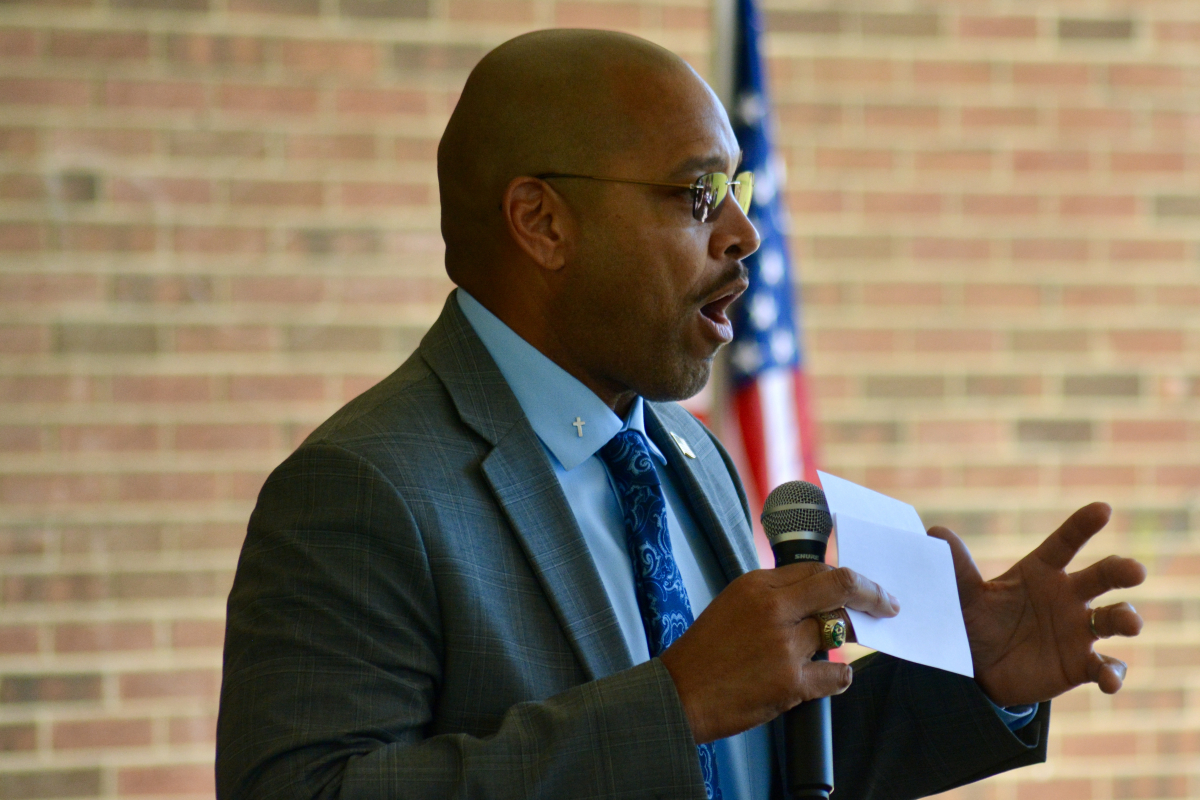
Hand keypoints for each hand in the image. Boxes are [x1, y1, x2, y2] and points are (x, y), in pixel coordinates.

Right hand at [659, 563, 898, 743]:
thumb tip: (819, 593)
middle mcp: (773, 609)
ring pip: (837, 632)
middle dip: (873, 595)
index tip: (866, 586)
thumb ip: (774, 595)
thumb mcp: (734, 604)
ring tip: (836, 648)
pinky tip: (833, 677)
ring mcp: (784, 646)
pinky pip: (837, 674)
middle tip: (888, 606)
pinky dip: (840, 676)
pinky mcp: (790, 684)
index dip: (848, 576)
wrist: (680, 694)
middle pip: (840, 588)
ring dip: (843, 641)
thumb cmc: (707, 651)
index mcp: (757, 585)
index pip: (818, 569)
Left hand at [927, 502, 1145, 707]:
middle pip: (1102, 576)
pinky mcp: (1080, 664)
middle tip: (1135, 570)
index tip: (1103, 508)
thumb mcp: (964, 595)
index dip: (1083, 525)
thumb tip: (934, 532)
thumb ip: (956, 567)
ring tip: (1129, 622)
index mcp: (1042, 571)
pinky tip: (1108, 681)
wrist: (979, 667)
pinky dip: (1112, 674)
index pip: (1066, 543)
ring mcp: (1078, 630)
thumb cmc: (978, 620)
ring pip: (1114, 618)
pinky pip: (1105, 667)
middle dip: (1121, 570)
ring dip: (1127, 618)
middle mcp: (1068, 595)